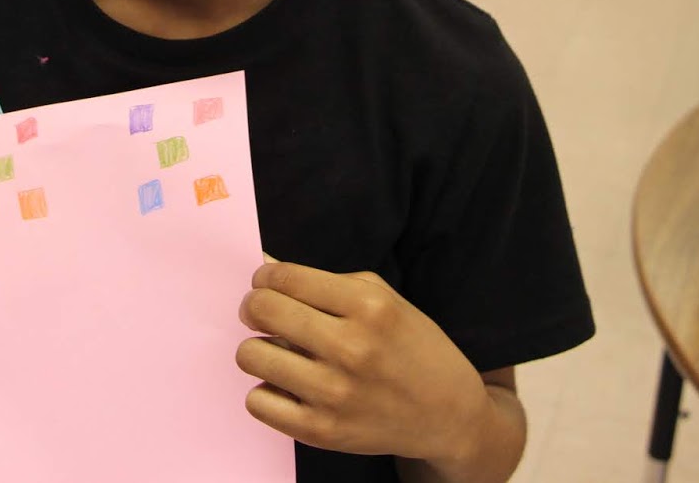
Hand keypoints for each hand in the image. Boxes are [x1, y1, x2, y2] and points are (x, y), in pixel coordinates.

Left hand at [236, 263, 490, 463]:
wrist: (447, 413)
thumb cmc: (411, 347)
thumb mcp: (382, 299)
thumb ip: (325, 281)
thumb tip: (264, 266)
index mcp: (369, 306)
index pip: (285, 277)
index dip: (265, 278)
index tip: (265, 284)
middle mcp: (351, 348)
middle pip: (262, 311)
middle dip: (253, 307)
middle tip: (261, 313)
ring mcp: (334, 393)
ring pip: (251, 355)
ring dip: (259, 349)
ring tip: (280, 352)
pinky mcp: (322, 431)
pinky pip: (257, 402)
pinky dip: (267, 391)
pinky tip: (288, 385)